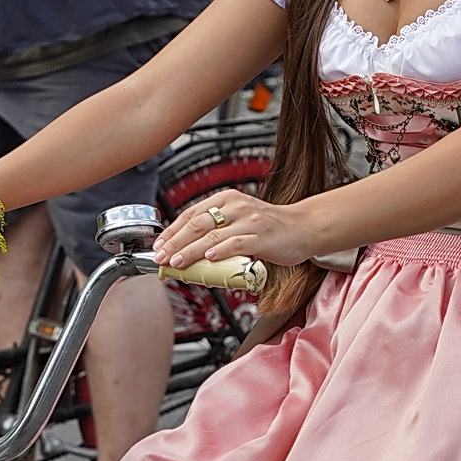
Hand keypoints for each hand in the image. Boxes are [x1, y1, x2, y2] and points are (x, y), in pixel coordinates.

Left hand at [151, 189, 316, 269]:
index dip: (172, 230)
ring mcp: (248, 221)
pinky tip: (207, 258)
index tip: (158, 245)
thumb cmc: (269, 227)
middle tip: (160, 256)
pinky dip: (219, 252)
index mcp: (226, 199)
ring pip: (212, 236)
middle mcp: (236, 206)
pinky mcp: (260, 236)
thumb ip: (216, 231)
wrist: (303, 227)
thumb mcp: (239, 220)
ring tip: (176, 261)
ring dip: (190, 251)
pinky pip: (235, 244)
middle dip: (174, 242)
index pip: (191, 213)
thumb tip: (187, 252)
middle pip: (197, 223)